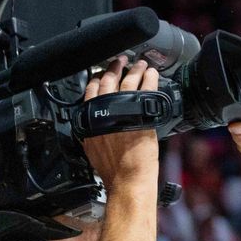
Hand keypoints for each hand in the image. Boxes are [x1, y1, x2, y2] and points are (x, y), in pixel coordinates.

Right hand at [81, 56, 159, 193]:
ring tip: (139, 64)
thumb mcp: (94, 149)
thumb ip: (95, 132)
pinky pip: (146, 88)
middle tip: (120, 60)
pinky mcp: (141, 112)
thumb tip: (99, 124)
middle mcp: (105, 114)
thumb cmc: (113, 170)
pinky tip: (151, 73)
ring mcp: (123, 111)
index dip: (95, 80)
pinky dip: (149, 78)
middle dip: (114, 68)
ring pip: (128, 82)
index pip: (89, 93)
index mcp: (91, 122)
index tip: (101, 73)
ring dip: (134, 70)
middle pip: (107, 82)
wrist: (127, 179)